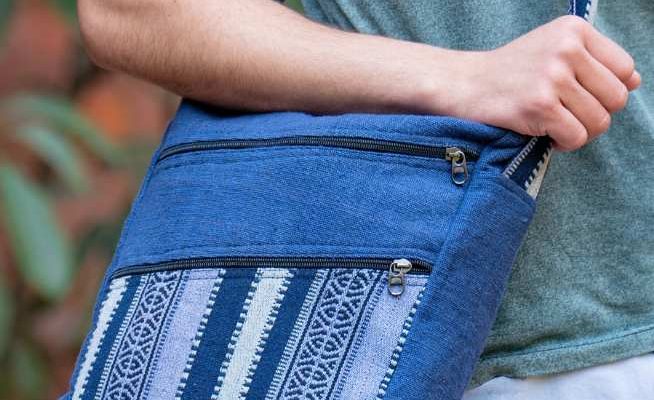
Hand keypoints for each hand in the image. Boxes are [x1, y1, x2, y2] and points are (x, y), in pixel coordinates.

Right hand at [445, 16, 640, 150]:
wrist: (463, 84)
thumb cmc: (508, 72)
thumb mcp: (551, 50)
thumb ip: (592, 61)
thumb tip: (634, 82)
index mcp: (574, 31)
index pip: (624, 69)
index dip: (608, 91)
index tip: (581, 97)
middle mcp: (567, 49)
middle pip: (616, 98)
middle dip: (595, 114)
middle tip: (567, 115)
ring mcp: (553, 77)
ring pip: (599, 121)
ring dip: (579, 131)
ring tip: (555, 125)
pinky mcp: (540, 106)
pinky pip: (576, 136)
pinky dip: (564, 143)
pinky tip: (546, 134)